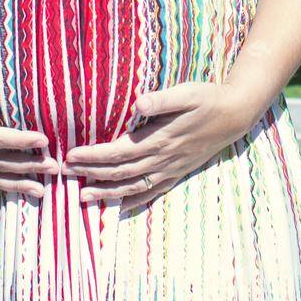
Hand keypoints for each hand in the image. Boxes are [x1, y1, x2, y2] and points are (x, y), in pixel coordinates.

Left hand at [62, 81, 254, 213]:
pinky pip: (152, 191)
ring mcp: (171, 169)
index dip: (94, 156)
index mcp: (160, 139)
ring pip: (133, 186)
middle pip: (120, 172)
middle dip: (91, 174)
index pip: (119, 151)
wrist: (235, 115)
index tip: (70, 156)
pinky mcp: (178, 172)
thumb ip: (162, 100)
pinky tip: (120, 207)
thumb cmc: (208, 99)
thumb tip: (138, 103)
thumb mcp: (186, 93)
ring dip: (107, 192)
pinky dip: (134, 201)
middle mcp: (163, 159)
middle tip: (64, 174)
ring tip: (83, 197)